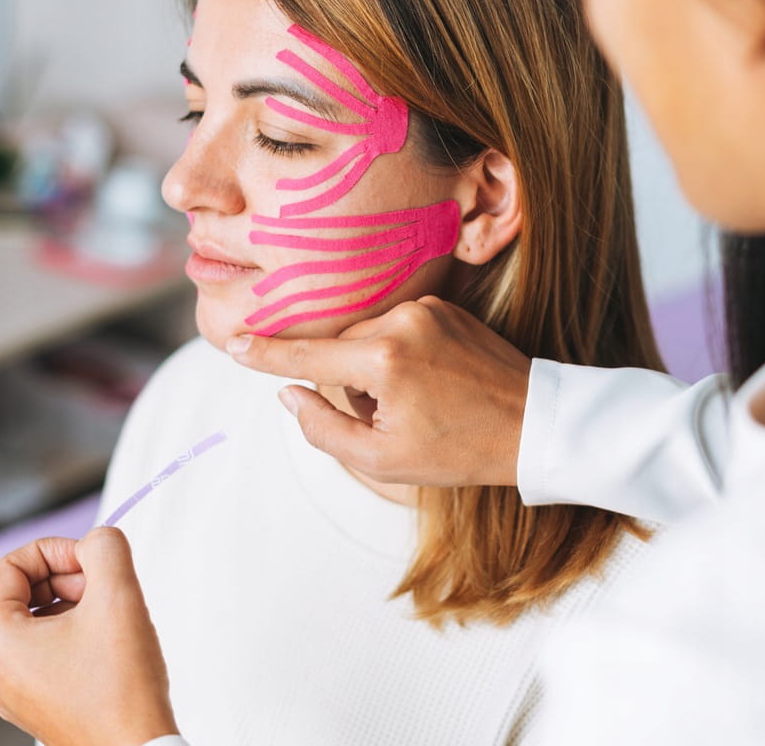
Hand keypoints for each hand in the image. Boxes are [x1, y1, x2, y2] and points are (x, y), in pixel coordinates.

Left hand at [0, 526, 178, 745]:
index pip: (10, 565)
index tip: (92, 558)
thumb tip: (98, 539)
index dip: (56, 549)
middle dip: (70, 576)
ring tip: (114, 615)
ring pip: (40, 618)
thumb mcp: (117, 595)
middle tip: (108, 586)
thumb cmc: (121, 685)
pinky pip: (49, 647)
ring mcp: (14, 688)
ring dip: (78, 602)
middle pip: (24, 591)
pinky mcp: (37, 700)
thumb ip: (106, 547)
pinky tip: (112, 642)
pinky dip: (79, 631)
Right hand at [228, 296, 529, 485]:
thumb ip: (324, 427)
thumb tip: (289, 393)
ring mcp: (426, 308)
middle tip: (389, 420)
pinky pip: (397, 328)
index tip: (232, 343)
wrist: (532, 423)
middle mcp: (402, 321)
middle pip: (340, 351)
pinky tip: (431, 382)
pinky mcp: (444, 305)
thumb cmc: (460, 450)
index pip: (308, 356)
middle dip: (349, 385)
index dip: (266, 354)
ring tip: (418, 403)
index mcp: (384, 360)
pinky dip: (397, 354)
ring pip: (367, 338)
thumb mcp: (383, 459)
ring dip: (373, 370)